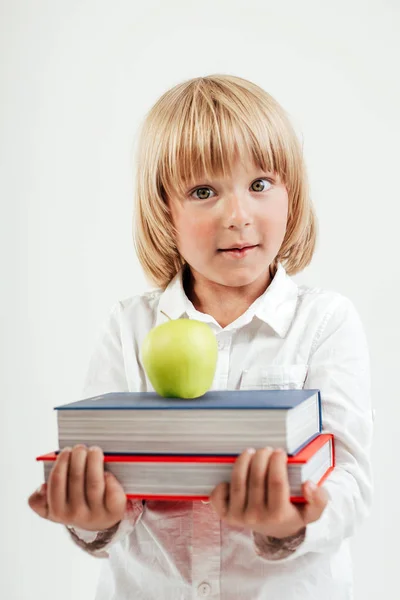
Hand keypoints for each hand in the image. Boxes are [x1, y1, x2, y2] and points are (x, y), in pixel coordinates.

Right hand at [28, 445, 126, 531]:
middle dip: (78, 456)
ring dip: (94, 460)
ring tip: (94, 451)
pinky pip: (111, 490)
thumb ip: (39, 500)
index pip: (56, 482)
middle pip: (77, 478)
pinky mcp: (114, 510)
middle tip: (81, 447)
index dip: (62, 462)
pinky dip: (109, 477)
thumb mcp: (53, 506)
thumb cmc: (75, 504)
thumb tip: (42, 488)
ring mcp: (96, 512)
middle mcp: (76, 514)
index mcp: (58, 511)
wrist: (100, 522)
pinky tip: (107, 471)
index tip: (66, 451)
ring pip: (94, 482)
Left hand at [210, 447, 328, 538]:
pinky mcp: (226, 515)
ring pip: (237, 483)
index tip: (280, 452)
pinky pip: (217, 497)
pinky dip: (221, 484)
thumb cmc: (293, 514)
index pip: (276, 481)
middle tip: (266, 449)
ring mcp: (239, 517)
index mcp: (278, 514)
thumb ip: (319, 500)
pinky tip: (231, 474)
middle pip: (256, 479)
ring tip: (250, 452)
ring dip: (242, 462)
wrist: (276, 531)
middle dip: (261, 457)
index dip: (277, 462)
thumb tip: (309, 485)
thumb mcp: (312, 512)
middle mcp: (257, 517)